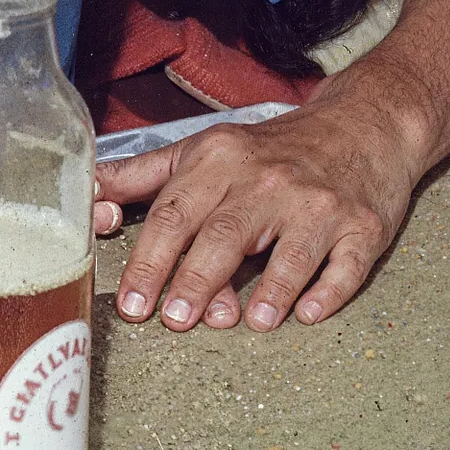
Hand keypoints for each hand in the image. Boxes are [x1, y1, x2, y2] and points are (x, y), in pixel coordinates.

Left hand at [92, 96, 416, 331]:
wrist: (360, 125)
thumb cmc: (270, 148)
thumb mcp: (203, 149)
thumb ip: (143, 175)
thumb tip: (87, 193)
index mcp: (220, 162)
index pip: (175, 214)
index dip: (149, 260)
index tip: (132, 302)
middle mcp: (268, 181)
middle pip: (225, 235)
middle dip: (196, 279)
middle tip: (175, 319)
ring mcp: (318, 205)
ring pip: (290, 252)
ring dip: (269, 290)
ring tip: (246, 324)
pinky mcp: (362, 227)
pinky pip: (345, 265)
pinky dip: (328, 292)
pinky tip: (307, 315)